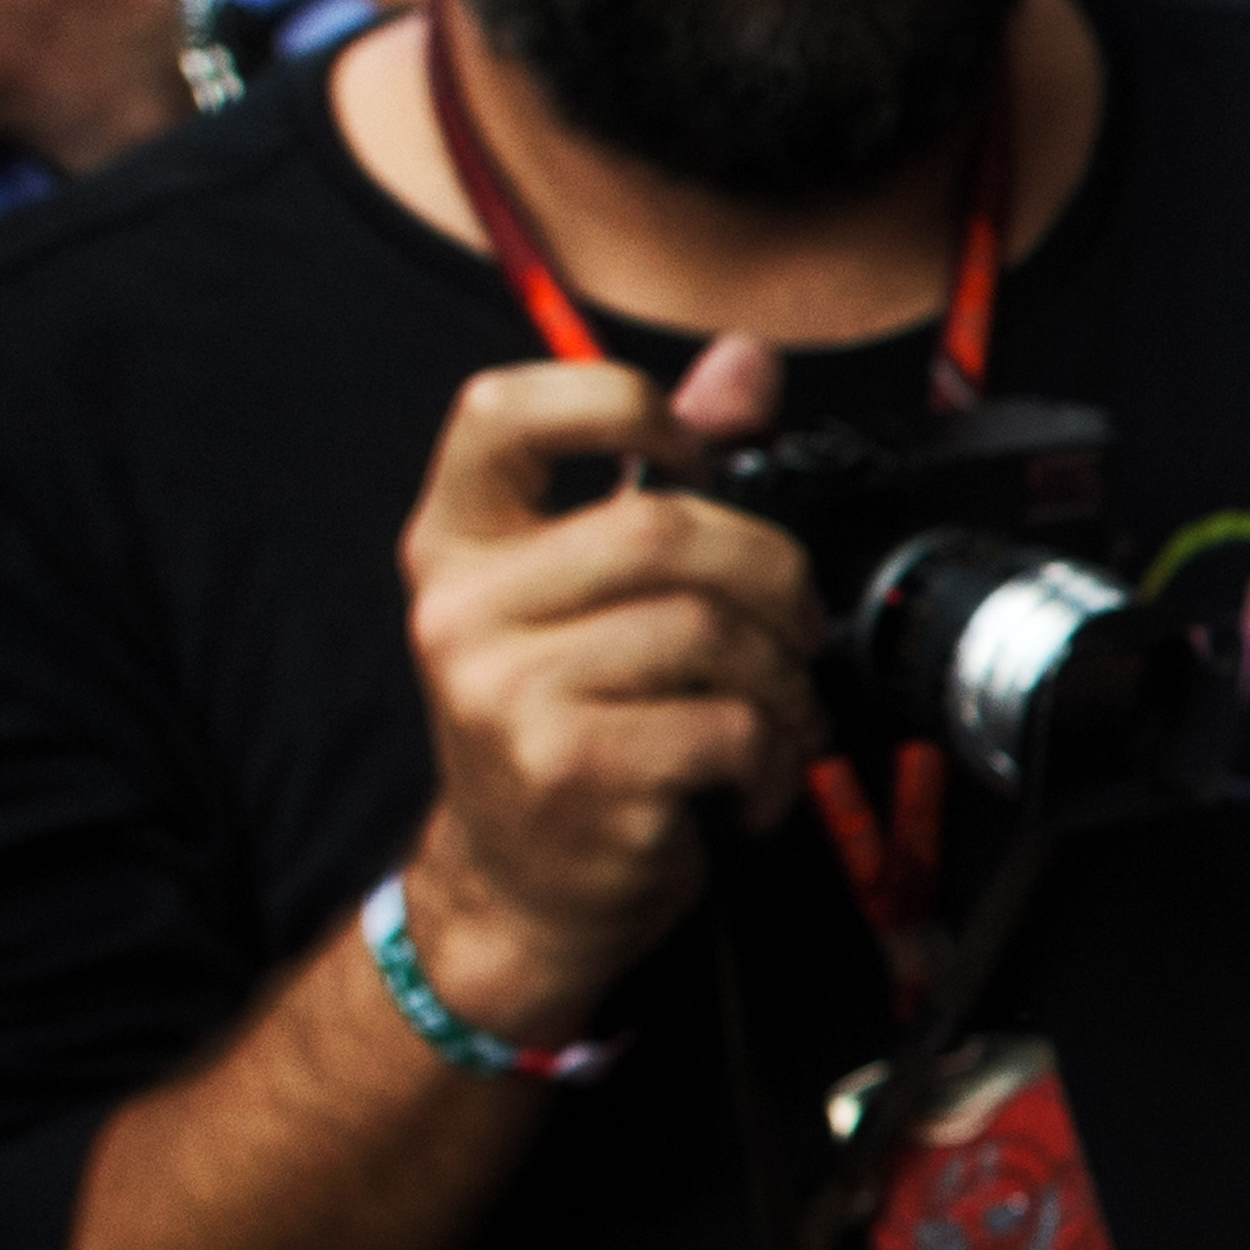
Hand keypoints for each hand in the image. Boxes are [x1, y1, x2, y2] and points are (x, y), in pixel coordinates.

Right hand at [393, 335, 818, 1046]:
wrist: (515, 889)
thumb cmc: (565, 726)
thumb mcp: (587, 592)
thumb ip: (657, 469)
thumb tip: (745, 360)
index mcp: (456, 541)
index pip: (502, 408)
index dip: (623, 405)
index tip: (693, 456)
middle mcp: (463, 607)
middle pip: (663, 530)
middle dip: (770, 576)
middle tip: (793, 624)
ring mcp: (508, 691)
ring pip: (710, 631)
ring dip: (782, 678)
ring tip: (776, 714)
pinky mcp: (572, 768)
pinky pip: (727, 723)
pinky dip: (773, 755)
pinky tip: (752, 780)